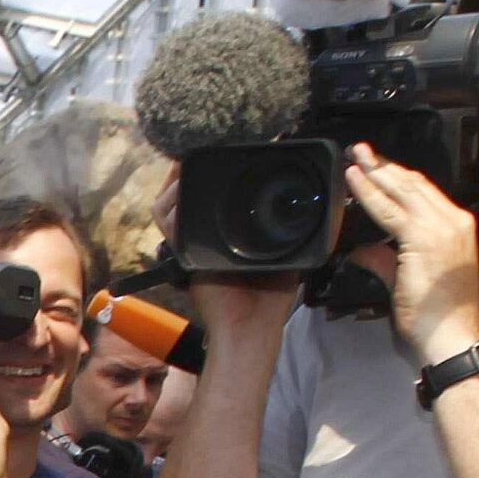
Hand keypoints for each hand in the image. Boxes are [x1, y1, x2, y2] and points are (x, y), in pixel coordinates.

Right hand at [156, 163, 300, 354]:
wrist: (253, 326)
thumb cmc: (272, 297)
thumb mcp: (288, 251)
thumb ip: (293, 227)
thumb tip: (311, 200)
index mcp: (227, 237)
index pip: (213, 198)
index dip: (214, 175)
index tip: (229, 153)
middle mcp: (205, 238)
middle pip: (185, 195)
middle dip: (188, 171)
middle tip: (203, 151)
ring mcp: (191, 244)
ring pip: (168, 204)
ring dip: (175, 182)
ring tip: (188, 164)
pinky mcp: (182, 252)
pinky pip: (166, 221)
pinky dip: (170, 202)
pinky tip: (182, 185)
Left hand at [340, 143, 478, 365]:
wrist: (452, 339)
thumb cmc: (436, 320)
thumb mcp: (405, 284)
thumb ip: (384, 262)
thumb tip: (362, 251)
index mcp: (455, 229)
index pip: (423, 193)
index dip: (397, 176)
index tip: (377, 165)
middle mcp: (453, 223)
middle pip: (414, 183)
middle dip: (384, 165)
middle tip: (360, 149)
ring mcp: (442, 228)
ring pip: (403, 190)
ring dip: (375, 172)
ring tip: (354, 157)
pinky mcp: (425, 239)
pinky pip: (390, 210)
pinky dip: (369, 192)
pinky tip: (355, 180)